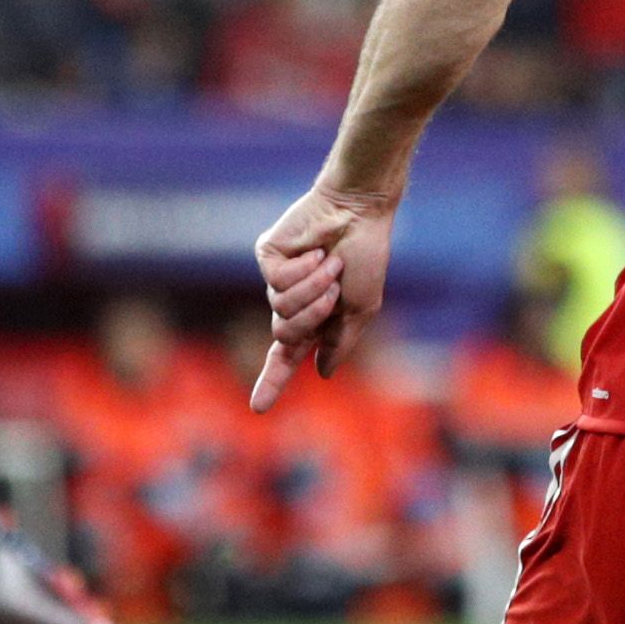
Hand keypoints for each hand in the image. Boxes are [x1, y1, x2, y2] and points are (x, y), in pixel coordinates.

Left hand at [248, 179, 397, 411]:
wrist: (360, 214)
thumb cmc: (366, 258)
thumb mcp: (361, 309)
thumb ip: (341, 341)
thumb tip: (321, 373)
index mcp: (311, 319)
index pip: (285, 357)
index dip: (272, 382)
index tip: (258, 409)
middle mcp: (289, 302)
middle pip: (284, 335)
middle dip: (313, 315)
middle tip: (335, 291)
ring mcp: (276, 278)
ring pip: (280, 307)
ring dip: (314, 288)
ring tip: (330, 265)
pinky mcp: (267, 257)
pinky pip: (277, 281)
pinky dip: (305, 269)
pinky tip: (316, 252)